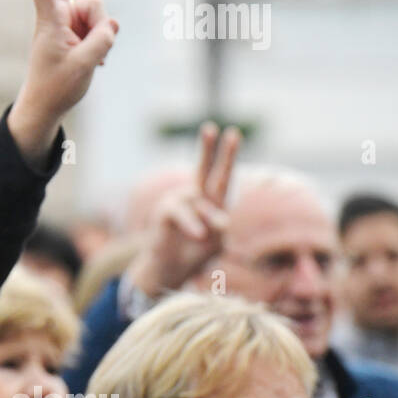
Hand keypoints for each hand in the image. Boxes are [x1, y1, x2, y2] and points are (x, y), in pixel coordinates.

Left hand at [8, 0, 116, 163]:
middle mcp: (58, 13)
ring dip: (101, 35)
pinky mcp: (80, 29)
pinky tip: (94, 60)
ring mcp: (69, 19)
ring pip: (100, 12)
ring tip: (88, 57)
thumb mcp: (84, 66)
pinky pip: (104, 26)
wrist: (48, 104)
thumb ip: (102, 40)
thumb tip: (112, 24)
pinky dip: (104, 43)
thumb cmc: (57, 86)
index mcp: (49, 19)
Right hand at [128, 122, 241, 296]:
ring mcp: (179, 202)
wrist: (171, 269)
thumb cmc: (195, 253)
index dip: (227, 155)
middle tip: (210, 128)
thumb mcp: (216, 242)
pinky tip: (198, 235)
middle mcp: (194, 196)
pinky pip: (182, 214)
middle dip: (208, 149)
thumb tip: (222, 221)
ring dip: (207, 218)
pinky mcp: (165, 211)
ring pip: (200, 203)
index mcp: (212, 201)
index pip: (222, 176)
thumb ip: (221, 229)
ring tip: (205, 236)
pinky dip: (192, 225)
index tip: (232, 133)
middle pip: (203, 169)